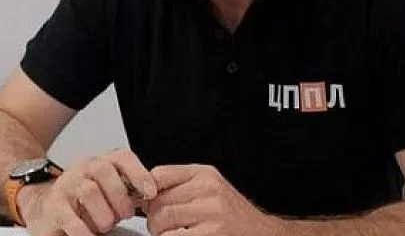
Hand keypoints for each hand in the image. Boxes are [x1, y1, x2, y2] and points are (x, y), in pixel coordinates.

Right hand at [20, 149, 157, 235]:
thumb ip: (129, 191)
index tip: (150, 192)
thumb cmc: (83, 202)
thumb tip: (155, 198)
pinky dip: (84, 230)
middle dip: (119, 196)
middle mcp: (82, 170)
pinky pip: (69, 217)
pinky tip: (90, 235)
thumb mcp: (109, 192)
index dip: (138, 173)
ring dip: (103, 213)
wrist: (45, 207)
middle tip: (125, 214)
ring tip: (106, 225)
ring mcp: (66, 187)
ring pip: (88, 190)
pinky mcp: (53, 208)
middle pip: (103, 169)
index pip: (121, 157)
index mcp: (101, 164)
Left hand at [145, 164, 284, 235]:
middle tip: (159, 226)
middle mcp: (209, 190)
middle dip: (152, 217)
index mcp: (204, 175)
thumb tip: (143, 193)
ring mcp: (212, 212)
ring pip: (162, 220)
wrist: (261, 233)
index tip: (147, 203)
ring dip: (158, 232)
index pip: (158, 174)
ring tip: (170, 234)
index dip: (146, 191)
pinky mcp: (212, 234)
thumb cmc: (231, 215)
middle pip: (157, 201)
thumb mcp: (209, 189)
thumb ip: (180, 186)